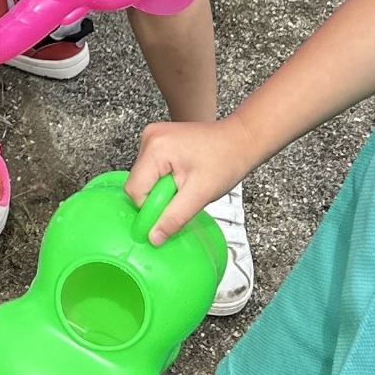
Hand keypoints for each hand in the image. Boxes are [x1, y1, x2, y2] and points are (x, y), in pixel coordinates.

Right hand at [125, 114, 256, 240]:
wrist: (241, 141)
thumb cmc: (226, 161)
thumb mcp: (200, 195)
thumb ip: (174, 217)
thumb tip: (153, 238)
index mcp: (156, 148)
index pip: (134, 189)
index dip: (151, 206)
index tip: (172, 210)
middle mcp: (150, 138)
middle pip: (138, 183)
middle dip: (159, 196)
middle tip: (184, 193)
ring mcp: (153, 137)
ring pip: (145, 178)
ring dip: (163, 188)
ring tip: (187, 183)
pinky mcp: (159, 140)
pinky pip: (152, 170)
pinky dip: (165, 179)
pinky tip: (184, 176)